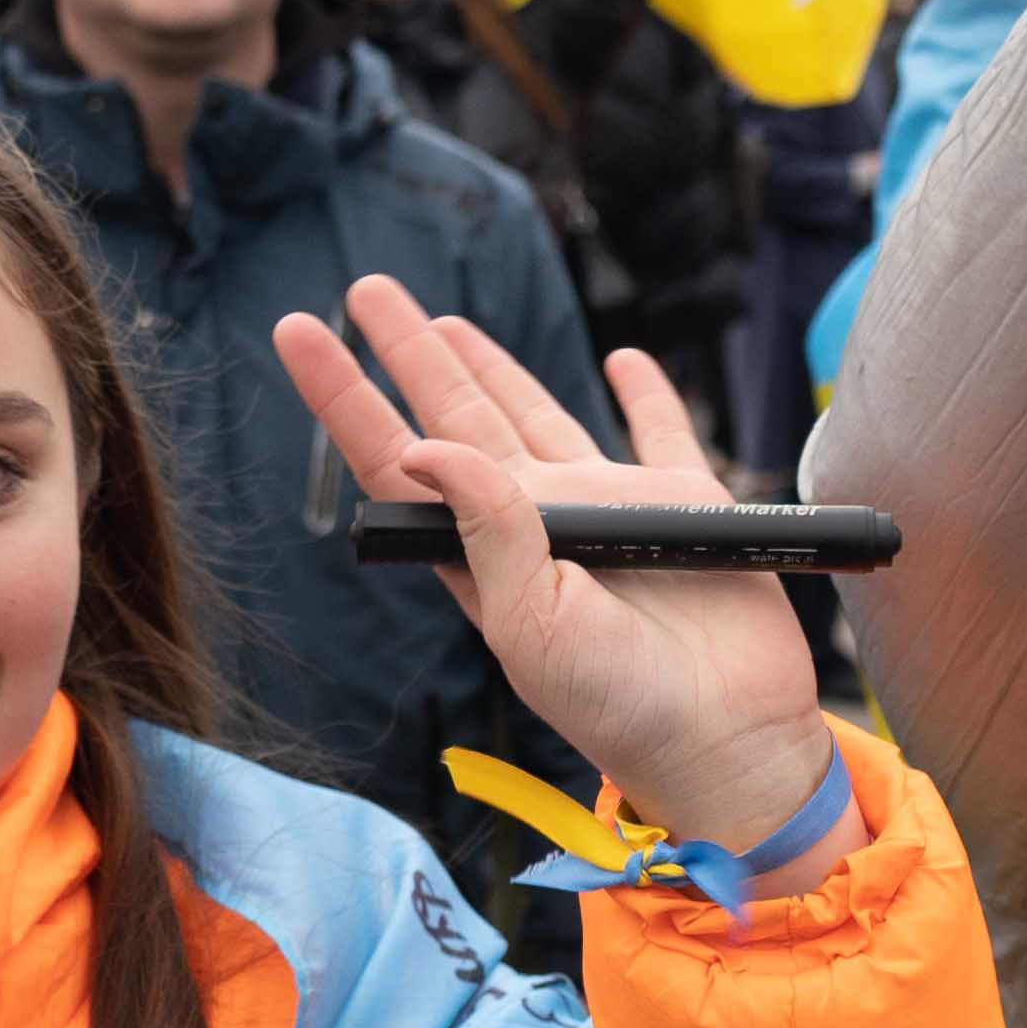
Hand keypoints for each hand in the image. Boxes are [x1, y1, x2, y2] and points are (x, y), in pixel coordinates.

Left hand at [270, 282, 860, 884]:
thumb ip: (486, 530)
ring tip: (449, 320)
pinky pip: (659, 431)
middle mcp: (537, 521)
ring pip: (539, 413)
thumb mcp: (530, 623)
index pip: (399, 458)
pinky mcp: (684, 506)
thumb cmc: (619, 703)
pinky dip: (644, 392)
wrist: (725, 737)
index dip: (347, 395)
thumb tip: (423, 444)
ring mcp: (609, 509)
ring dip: (495, 366)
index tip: (300, 332)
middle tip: (368, 289)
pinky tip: (623, 359)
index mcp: (484, 552)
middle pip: (458, 417)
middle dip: (411, 354)